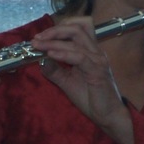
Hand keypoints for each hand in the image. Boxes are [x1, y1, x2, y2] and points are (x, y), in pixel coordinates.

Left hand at [31, 17, 134, 143]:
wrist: (106, 115)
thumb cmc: (90, 98)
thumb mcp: (67, 82)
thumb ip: (55, 70)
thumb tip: (40, 60)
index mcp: (90, 51)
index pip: (78, 28)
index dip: (58, 28)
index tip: (40, 37)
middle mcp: (95, 51)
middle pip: (77, 28)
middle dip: (54, 30)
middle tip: (37, 38)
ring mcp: (98, 60)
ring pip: (76, 40)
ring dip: (54, 41)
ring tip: (39, 46)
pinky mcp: (97, 71)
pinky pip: (79, 57)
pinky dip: (63, 54)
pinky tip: (51, 55)